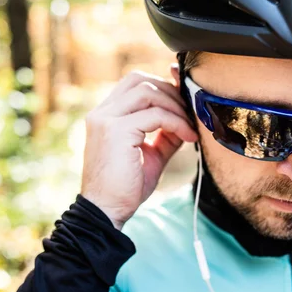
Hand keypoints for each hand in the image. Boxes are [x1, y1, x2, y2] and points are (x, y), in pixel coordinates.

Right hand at [81, 71, 197, 229]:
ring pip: (148, 92)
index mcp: (105, 115)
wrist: (106, 212)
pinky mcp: (116, 131)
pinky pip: (156, 115)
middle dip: (169, 92)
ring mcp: (106, 119)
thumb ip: (166, 134)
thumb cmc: (125, 188)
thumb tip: (187, 119)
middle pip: (139, 79)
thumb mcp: (151, 154)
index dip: (162, 86)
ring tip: (189, 128)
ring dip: (175, 107)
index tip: (184, 101)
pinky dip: (177, 122)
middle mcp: (102, 113)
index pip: (134, 83)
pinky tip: (188, 137)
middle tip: (189, 113)